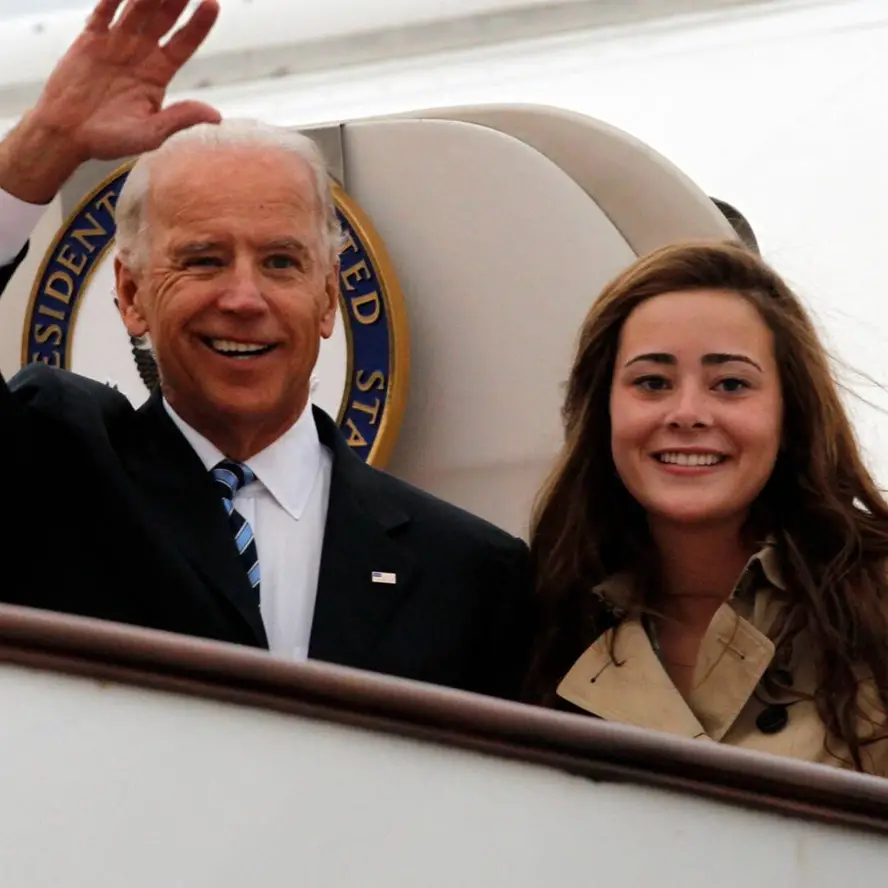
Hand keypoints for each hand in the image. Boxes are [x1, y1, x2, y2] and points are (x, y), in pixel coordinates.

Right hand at [0, 0, 220, 201]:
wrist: (67, 135)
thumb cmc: (111, 140)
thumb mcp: (151, 133)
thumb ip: (181, 118)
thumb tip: (217, 116)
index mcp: (159, 74)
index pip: (184, 42)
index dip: (198, 24)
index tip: (213, 4)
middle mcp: (141, 53)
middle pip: (164, 18)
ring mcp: (116, 43)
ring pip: (137, 8)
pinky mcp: (90, 39)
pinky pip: (104, 11)